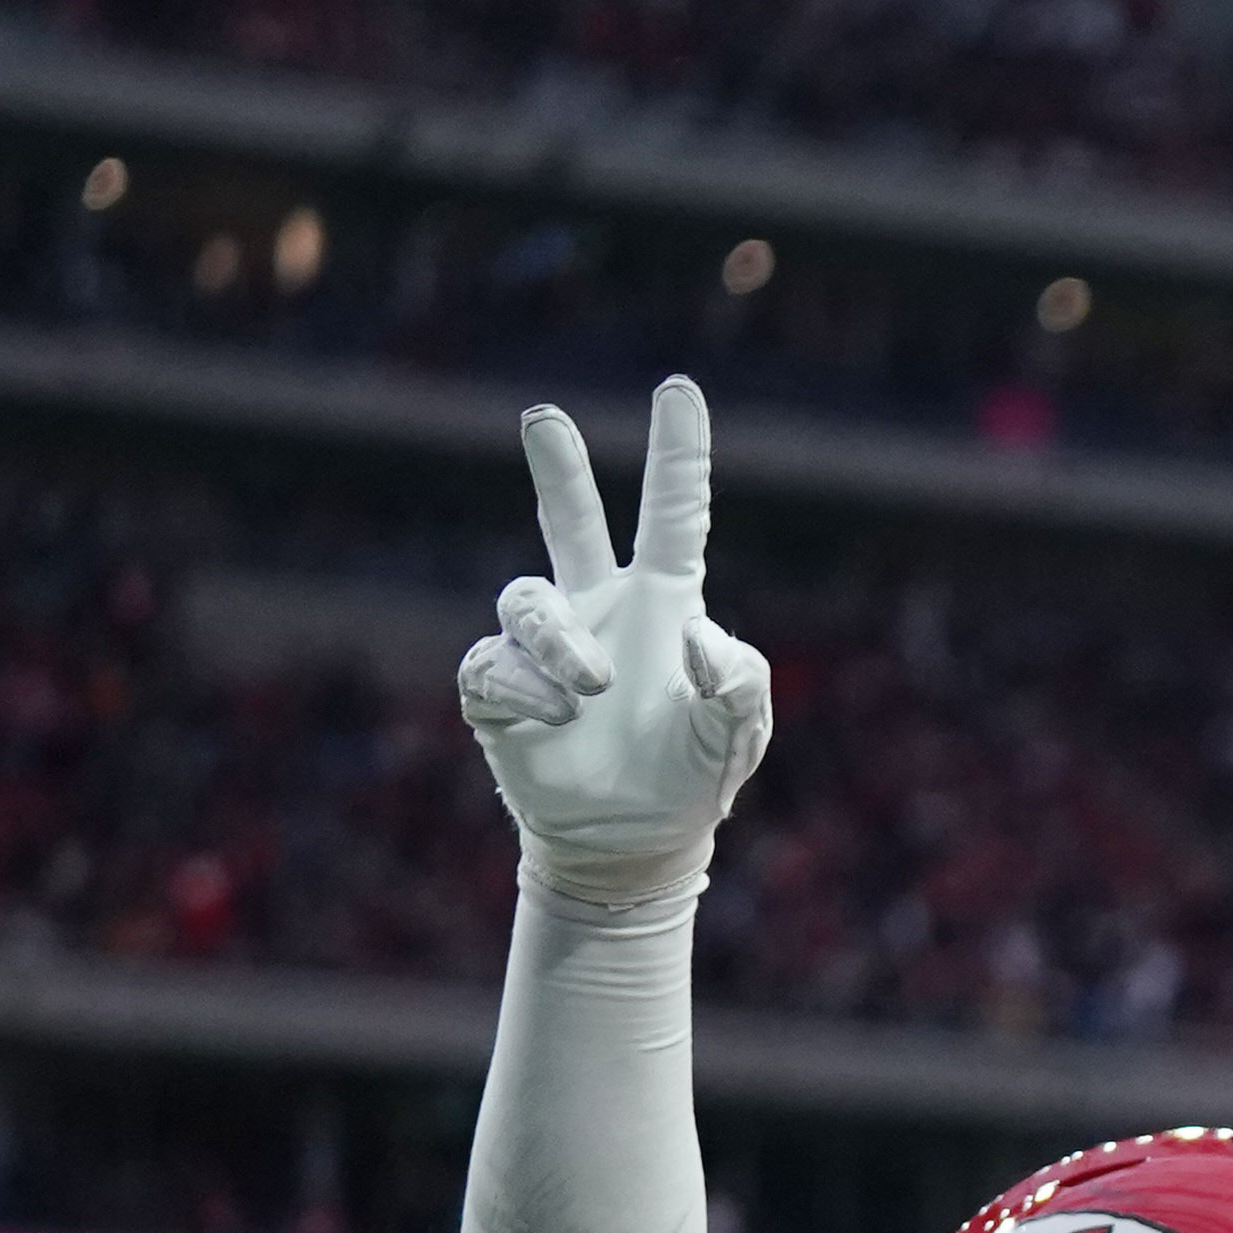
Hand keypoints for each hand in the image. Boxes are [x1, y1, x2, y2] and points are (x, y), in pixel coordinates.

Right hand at [461, 379, 774, 913]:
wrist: (633, 841)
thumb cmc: (693, 774)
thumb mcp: (739, 731)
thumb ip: (740, 680)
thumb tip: (693, 633)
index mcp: (664, 605)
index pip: (673, 516)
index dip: (678, 455)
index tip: (679, 390)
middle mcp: (599, 610)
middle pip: (569, 523)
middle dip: (557, 469)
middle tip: (544, 416)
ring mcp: (545, 647)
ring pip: (526, 602)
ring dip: (559, 643)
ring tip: (595, 690)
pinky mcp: (497, 687)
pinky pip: (492, 664)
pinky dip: (528, 689)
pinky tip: (560, 719)